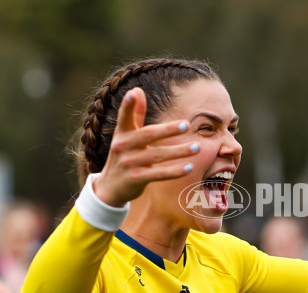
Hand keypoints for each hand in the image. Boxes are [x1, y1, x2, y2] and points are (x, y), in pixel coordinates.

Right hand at [93, 88, 198, 206]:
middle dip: (168, 130)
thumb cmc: (124, 156)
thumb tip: (137, 89)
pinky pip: (159, 174)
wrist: (111, 187)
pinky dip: (174, 171)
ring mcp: (129, 163)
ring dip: (178, 151)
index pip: (124, 117)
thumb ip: (135, 114)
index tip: (132, 93)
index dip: (127, 105)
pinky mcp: (136, 179)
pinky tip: (189, 167)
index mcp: (122, 133)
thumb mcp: (126, 135)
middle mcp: (123, 146)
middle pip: (148, 135)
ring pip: (157, 156)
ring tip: (197, 147)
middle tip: (186, 124)